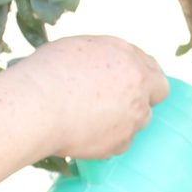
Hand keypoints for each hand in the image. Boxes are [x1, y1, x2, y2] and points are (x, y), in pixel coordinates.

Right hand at [8, 36, 168, 159]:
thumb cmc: (48, 72)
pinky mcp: (120, 144)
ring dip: (122, 121)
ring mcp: (132, 118)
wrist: (35, 105)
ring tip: (89, 117)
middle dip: (141, 98)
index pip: (152, 69)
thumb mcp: (80, 48)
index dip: (141, 77)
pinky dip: (106, 140)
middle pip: (155, 96)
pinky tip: (83, 133)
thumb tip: (112, 66)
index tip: (130, 83)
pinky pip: (119, 143)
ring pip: (137, 122)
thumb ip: (106, 56)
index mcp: (129, 58)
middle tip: (118, 102)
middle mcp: (138, 87)